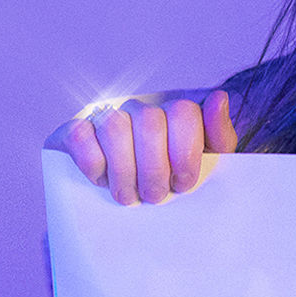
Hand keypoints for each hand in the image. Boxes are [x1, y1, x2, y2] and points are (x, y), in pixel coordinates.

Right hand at [46, 89, 238, 205]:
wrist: (132, 198)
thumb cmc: (173, 179)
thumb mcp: (207, 162)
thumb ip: (219, 135)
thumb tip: (219, 98)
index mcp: (175, 113)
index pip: (183, 113)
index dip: (184, 152)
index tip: (182, 184)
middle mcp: (142, 109)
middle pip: (150, 123)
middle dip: (154, 169)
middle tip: (155, 197)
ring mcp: (108, 116)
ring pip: (114, 127)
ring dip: (124, 170)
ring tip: (130, 196)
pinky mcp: (76, 131)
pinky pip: (79, 135)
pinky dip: (93, 163)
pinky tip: (102, 181)